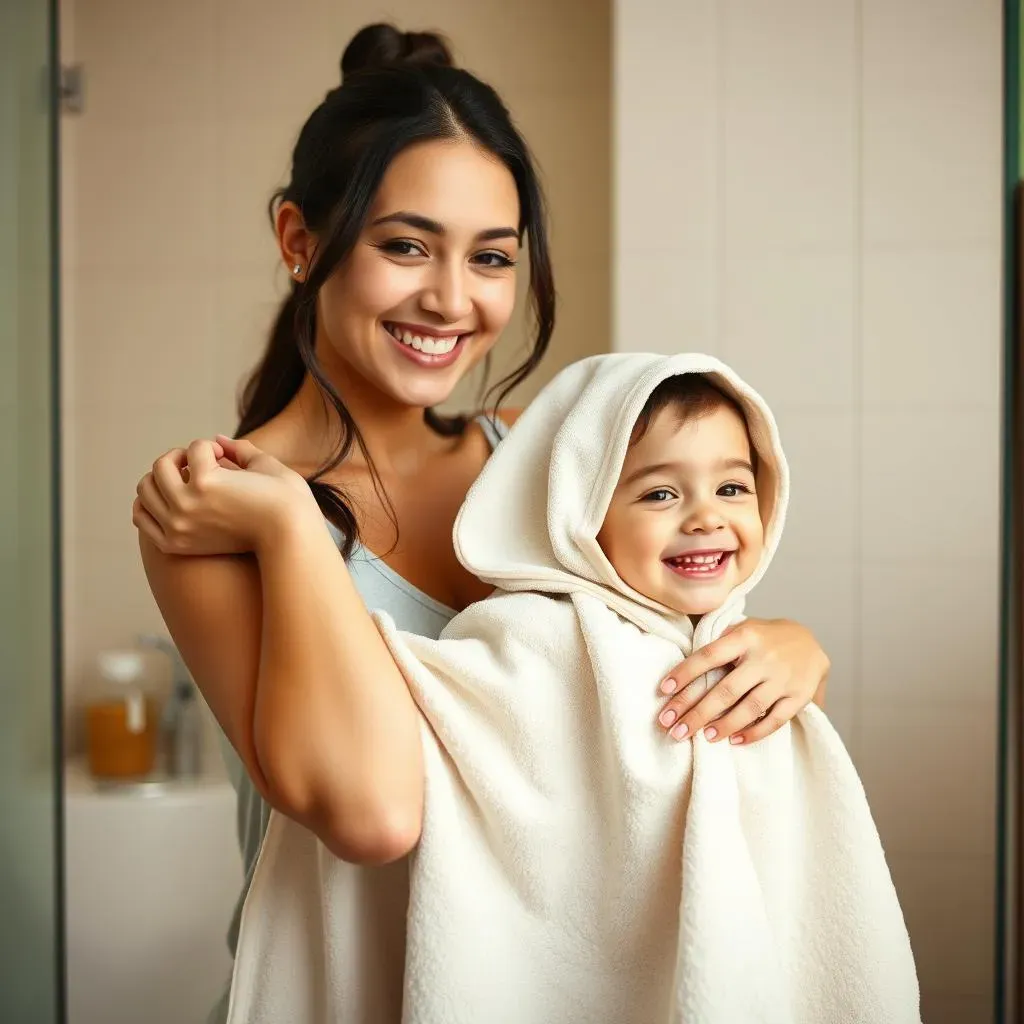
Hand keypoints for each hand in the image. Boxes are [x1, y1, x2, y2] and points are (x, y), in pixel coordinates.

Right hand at [132, 436, 317, 555]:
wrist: (294, 533)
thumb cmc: (274, 526)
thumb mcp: (235, 507)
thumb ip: (225, 473)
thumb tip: (218, 438)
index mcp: (177, 543)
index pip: (141, 512)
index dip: (158, 489)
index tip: (185, 477)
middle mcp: (175, 529)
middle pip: (147, 485)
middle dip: (173, 467)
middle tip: (206, 463)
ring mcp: (185, 508)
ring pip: (162, 465)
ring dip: (188, 453)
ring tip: (216, 457)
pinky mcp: (203, 486)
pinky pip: (196, 450)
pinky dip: (210, 446)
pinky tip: (229, 455)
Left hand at [656, 618, 828, 745]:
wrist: (812, 640)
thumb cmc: (765, 637)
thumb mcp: (743, 628)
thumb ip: (718, 643)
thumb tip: (683, 667)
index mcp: (745, 636)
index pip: (709, 655)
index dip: (685, 673)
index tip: (663, 691)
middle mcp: (764, 657)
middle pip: (726, 689)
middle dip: (697, 712)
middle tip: (674, 730)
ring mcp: (783, 678)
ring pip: (749, 708)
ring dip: (723, 725)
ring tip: (702, 737)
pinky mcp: (799, 696)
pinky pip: (774, 720)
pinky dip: (754, 733)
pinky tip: (734, 741)